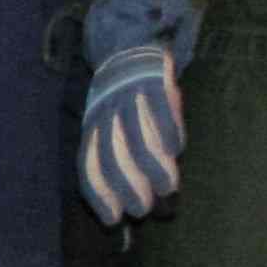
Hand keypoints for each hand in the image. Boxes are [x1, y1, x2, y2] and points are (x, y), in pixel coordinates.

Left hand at [79, 45, 183, 224]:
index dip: (99, 192)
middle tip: (142, 211)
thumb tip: (127, 202)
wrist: (127, 47)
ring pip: (137, 136)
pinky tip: (176, 150)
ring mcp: (128, 99)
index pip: (90, 163)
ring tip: (167, 189)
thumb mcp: (108, 123)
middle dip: (126, 186)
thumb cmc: (121, 99)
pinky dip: (167, 130)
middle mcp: (106, 114)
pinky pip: (158, 110)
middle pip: (112, 154)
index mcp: (93, 126)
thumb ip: (117, 156)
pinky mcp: (152, 85)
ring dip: (151, 166)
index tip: (112, 219)